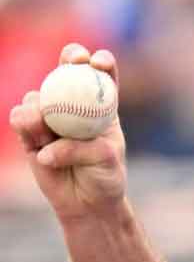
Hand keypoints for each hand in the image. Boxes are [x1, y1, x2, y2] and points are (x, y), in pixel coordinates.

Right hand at [9, 44, 127, 221]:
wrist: (87, 202)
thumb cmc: (105, 176)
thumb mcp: (105, 159)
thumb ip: (83, 147)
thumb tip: (48, 148)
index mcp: (101, 104)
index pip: (102, 74)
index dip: (99, 61)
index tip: (98, 62)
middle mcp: (75, 105)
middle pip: (67, 71)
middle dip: (70, 59)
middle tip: (71, 63)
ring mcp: (50, 116)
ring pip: (37, 96)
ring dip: (41, 107)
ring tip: (48, 132)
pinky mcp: (29, 133)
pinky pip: (19, 119)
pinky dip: (25, 124)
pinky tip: (36, 138)